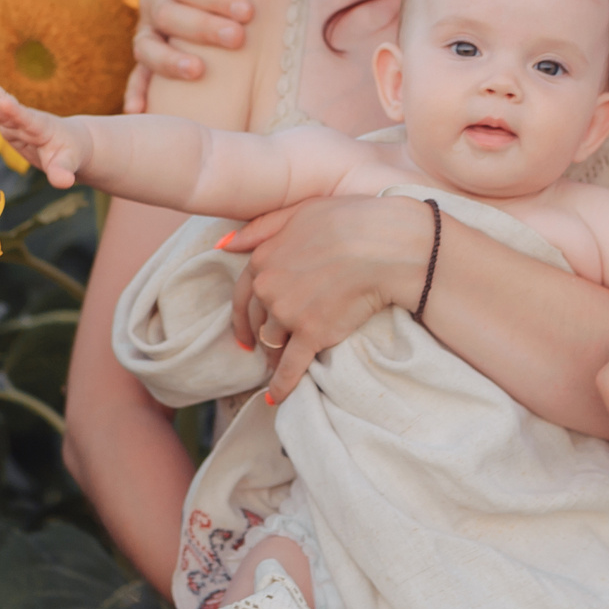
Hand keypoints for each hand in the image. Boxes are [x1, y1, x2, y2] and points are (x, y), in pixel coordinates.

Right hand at [0, 72, 85, 187]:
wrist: (71, 141)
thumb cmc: (70, 153)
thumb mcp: (69, 164)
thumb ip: (63, 172)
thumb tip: (64, 182)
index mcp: (41, 129)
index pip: (26, 120)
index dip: (14, 112)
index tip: (4, 101)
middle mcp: (27, 121)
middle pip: (7, 110)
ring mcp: (17, 122)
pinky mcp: (10, 125)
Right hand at [125, 0, 279, 110]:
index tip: (249, 11)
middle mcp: (153, 2)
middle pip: (168, 15)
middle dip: (201, 27)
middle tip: (238, 38)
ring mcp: (147, 33)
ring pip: (147, 47)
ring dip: (169, 61)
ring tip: (198, 72)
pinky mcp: (148, 62)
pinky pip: (137, 78)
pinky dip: (136, 93)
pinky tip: (142, 110)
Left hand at [220, 195, 427, 403]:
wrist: (384, 245)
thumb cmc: (349, 220)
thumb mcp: (299, 210)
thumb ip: (261, 227)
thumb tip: (224, 243)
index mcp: (263, 259)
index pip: (243, 294)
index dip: (242, 315)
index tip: (245, 331)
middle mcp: (269, 288)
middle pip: (258, 321)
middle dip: (259, 336)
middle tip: (261, 350)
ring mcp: (288, 313)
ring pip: (273, 344)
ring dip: (274, 357)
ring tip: (278, 367)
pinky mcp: (311, 335)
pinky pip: (290, 367)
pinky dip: (281, 386)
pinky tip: (276, 398)